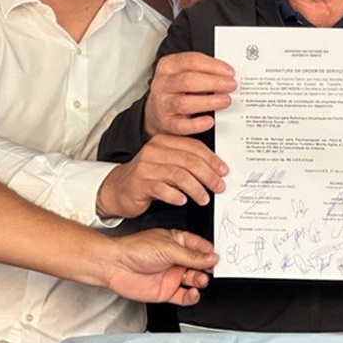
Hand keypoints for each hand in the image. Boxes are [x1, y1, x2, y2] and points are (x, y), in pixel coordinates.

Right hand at [98, 134, 227, 217]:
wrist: (119, 189)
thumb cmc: (147, 177)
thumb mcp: (167, 164)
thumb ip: (186, 162)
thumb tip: (216, 170)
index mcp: (164, 141)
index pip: (194, 147)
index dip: (212, 159)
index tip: (223, 171)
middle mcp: (154, 151)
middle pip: (189, 160)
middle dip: (208, 175)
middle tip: (219, 187)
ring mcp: (145, 166)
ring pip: (179, 175)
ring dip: (196, 188)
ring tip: (204, 198)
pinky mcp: (139, 183)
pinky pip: (162, 189)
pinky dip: (176, 196)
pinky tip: (183, 201)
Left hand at [105, 228, 217, 305]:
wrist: (115, 266)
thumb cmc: (135, 249)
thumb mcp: (168, 248)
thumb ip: (192, 256)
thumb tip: (211, 257)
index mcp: (178, 242)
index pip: (201, 247)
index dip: (210, 253)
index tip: (218, 258)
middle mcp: (177, 259)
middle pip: (200, 265)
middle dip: (208, 268)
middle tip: (211, 270)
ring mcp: (172, 275)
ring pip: (194, 280)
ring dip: (201, 281)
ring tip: (200, 280)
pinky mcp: (167, 291)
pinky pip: (184, 296)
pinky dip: (192, 296)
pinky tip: (193, 292)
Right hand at [145, 52, 235, 136]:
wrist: (158, 110)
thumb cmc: (179, 89)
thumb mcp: (186, 72)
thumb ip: (204, 71)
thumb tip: (228, 76)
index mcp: (168, 65)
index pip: (191, 61)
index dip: (213, 66)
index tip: (230, 72)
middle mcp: (162, 84)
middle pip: (188, 80)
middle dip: (213, 82)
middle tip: (231, 85)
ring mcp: (162, 104)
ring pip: (184, 103)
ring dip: (208, 102)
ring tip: (225, 101)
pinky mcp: (166, 123)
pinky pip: (180, 125)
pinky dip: (196, 124)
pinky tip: (209, 121)